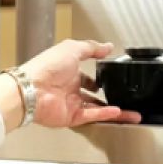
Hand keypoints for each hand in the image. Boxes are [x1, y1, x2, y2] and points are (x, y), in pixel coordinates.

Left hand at [22, 40, 141, 127]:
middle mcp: (68, 90)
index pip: (87, 78)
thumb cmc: (45, 67)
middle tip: (125, 98)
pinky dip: (105, 115)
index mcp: (67, 73)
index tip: (112, 78)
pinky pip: (91, 116)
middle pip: (93, 96)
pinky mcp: (69, 117)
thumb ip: (92, 48)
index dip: (99, 78)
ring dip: (114, 111)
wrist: (31, 88)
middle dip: (109, 97)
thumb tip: (107, 46)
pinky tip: (119, 112)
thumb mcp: (72, 48)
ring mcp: (69, 104)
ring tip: (131, 112)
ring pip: (96, 109)